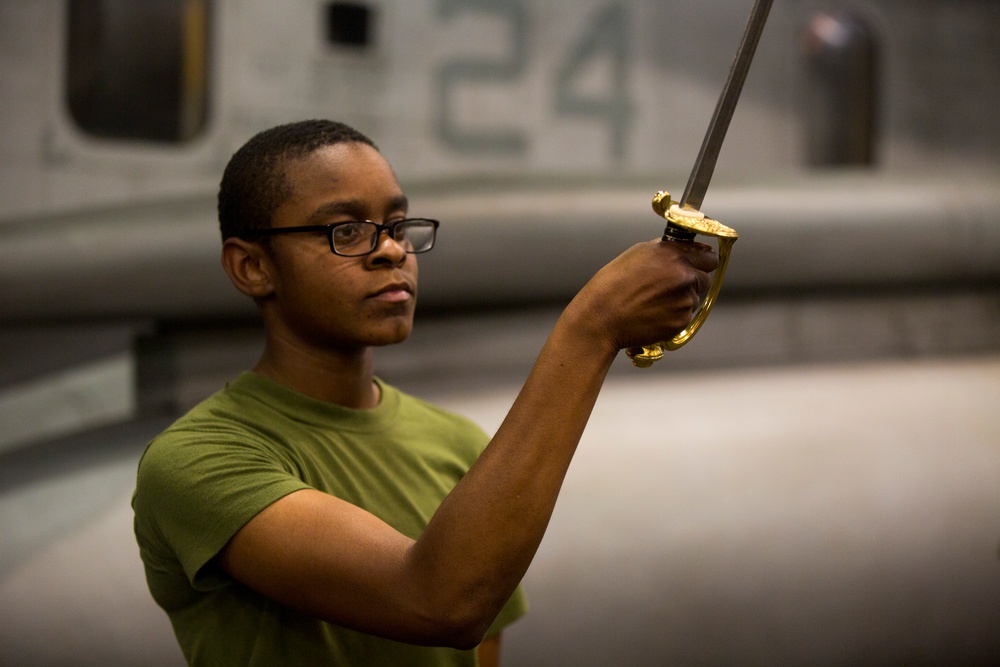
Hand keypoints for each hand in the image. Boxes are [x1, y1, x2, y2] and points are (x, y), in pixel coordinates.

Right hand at [567, 238, 718, 353]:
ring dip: (681, 300)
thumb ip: (667, 250)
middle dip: (693, 282)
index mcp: (674, 255)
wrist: (602, 317)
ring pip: (694, 299)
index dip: (702, 263)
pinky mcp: (681, 321)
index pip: (709, 257)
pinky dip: (673, 316)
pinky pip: (685, 317)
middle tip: (670, 287)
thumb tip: (687, 248)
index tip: (698, 266)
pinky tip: (653, 314)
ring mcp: (685, 300)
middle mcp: (684, 275)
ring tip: (654, 302)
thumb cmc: (613, 284)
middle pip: (705, 279)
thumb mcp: (637, 254)